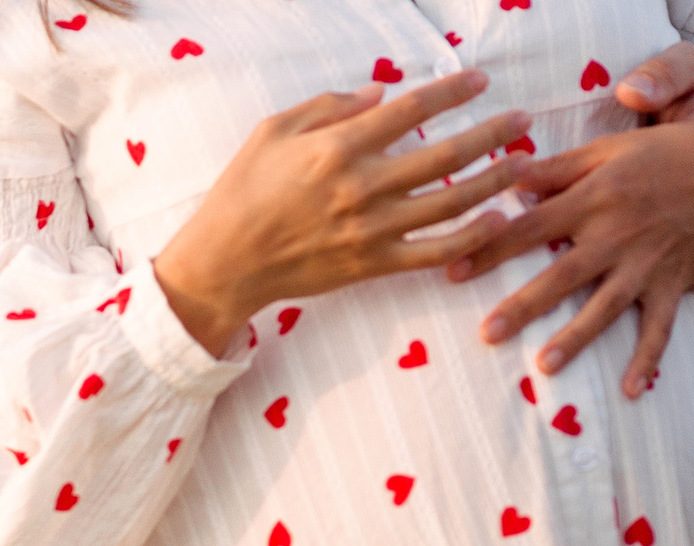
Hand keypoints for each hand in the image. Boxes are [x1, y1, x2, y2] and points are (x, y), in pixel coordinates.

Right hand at [154, 71, 530, 354]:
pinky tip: (497, 221)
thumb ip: (327, 107)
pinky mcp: (371, 265)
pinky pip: (433, 252)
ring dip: (495, 179)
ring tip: (524, 161)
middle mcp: (361, 187)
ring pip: (451, 201)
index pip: (412, 109)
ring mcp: (370, 230)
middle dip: (494, 132)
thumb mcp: (271, 133)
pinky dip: (471, 238)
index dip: (452, 90)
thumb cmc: (239, 193)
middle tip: (523, 119)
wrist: (221, 265)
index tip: (479, 80)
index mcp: (337, 148)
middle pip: (446, 154)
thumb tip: (380, 93)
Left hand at [447, 44, 693, 395]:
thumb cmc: (664, 155)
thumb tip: (505, 177)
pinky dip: (648, 359)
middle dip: (525, 305)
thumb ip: (557, 168)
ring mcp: (647, 264)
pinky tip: (631, 390)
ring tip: (544, 367)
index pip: (532, 227)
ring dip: (577, 338)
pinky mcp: (675, 284)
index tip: (452, 272)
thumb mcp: (610, 150)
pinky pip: (661, 327)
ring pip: (607, 306)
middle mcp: (618, 235)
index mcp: (595, 199)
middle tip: (487, 334)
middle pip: (564, 275)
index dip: (492, 249)